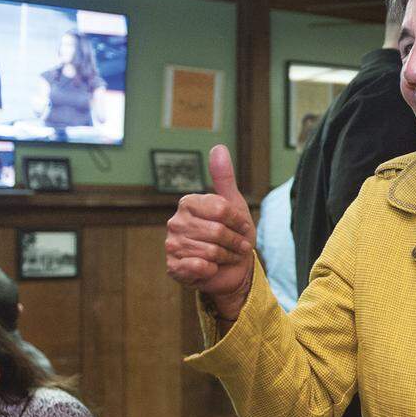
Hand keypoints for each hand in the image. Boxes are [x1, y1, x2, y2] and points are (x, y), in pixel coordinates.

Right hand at [165, 145, 255, 318]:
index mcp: (188, 203)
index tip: (243, 227)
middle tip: (237, 246)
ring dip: (226, 257)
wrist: (232, 269)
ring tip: (226, 257)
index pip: (221, 209)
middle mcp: (176, 222)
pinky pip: (198, 266)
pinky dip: (212, 270)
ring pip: (210, 251)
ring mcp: (172, 244)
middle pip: (217, 232)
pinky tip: (211, 268)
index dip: (238, 221)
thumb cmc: (233, 235)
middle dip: (235, 242)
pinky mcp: (174, 267)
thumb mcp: (234, 204)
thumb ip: (224, 177)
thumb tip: (218, 147)